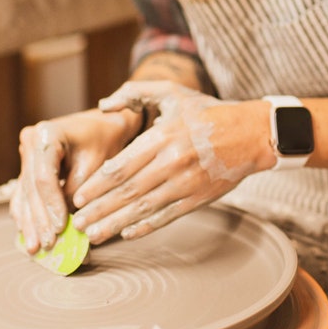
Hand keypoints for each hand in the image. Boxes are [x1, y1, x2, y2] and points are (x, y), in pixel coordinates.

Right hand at [10, 107, 139, 252]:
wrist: (105, 125)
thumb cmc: (105, 141)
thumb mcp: (97, 165)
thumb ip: (78, 192)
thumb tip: (66, 226)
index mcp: (46, 135)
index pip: (44, 178)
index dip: (51, 205)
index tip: (61, 227)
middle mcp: (30, 142)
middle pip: (31, 188)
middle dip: (40, 220)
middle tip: (47, 244)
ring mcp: (26, 155)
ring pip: (24, 194)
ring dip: (30, 223)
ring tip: (35, 248)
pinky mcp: (28, 167)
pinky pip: (24, 194)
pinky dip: (28, 215)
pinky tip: (28, 235)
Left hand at [71, 81, 269, 243]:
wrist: (249, 134)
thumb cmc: (206, 112)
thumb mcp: (172, 93)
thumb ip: (135, 93)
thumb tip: (104, 104)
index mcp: (162, 137)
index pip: (121, 167)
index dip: (96, 186)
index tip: (78, 197)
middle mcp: (171, 163)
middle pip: (127, 192)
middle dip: (99, 210)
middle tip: (77, 223)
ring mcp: (185, 184)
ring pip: (143, 209)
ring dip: (115, 224)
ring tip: (94, 235)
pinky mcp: (198, 199)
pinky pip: (166, 216)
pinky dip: (145, 227)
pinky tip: (127, 235)